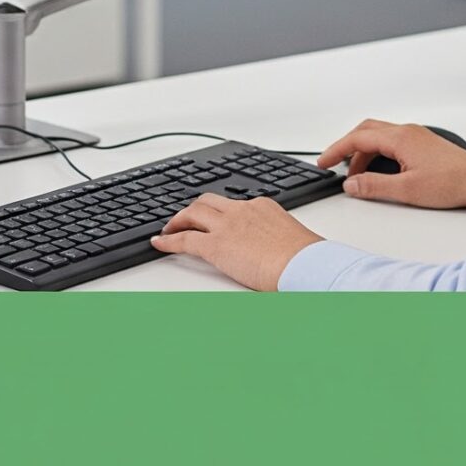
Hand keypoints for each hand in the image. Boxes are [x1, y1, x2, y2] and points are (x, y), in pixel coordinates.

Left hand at [150, 193, 321, 291]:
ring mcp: (227, 225)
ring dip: (178, 220)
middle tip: (184, 219)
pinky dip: (168, 240)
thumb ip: (276, 238)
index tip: (212, 218)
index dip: (218, 212)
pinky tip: (160, 243)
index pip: (232, 203)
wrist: (304, 264)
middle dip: (193, 209)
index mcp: (262, 206)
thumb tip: (276, 250)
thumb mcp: (290, 238)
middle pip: (208, 201)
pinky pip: (184, 239)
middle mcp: (242, 210)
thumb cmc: (306, 257)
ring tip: (168, 229)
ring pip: (192, 213)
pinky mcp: (216, 245)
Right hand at [318, 119, 465, 209]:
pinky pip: (392, 142)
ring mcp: (416, 136)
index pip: (358, 138)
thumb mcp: (406, 190)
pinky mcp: (423, 144)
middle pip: (366, 130)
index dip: (336, 149)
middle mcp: (408, 131)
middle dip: (347, 147)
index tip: (322, 161)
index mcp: (401, 138)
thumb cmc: (451, 183)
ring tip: (356, 177)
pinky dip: (377, 153)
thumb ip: (373, 186)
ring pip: (379, 136)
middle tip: (333, 164)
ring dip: (363, 152)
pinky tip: (378, 172)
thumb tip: (350, 183)